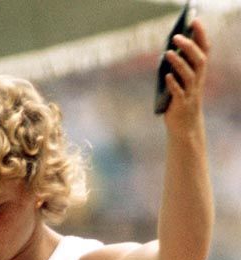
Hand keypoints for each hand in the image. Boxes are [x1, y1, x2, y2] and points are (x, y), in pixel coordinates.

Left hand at [163, 19, 210, 134]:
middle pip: (198, 60)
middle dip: (189, 47)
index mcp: (199, 74)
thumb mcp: (182, 82)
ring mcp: (190, 93)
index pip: (204, 50)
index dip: (201, 35)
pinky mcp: (181, 105)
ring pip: (188, 75)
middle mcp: (197, 82)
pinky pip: (178, 93)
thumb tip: (168, 52)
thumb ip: (178, 68)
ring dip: (178, 63)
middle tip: (176, 36)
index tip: (195, 20)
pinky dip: (173, 84)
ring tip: (167, 53)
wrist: (184, 128)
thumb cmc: (180, 101)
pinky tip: (166, 76)